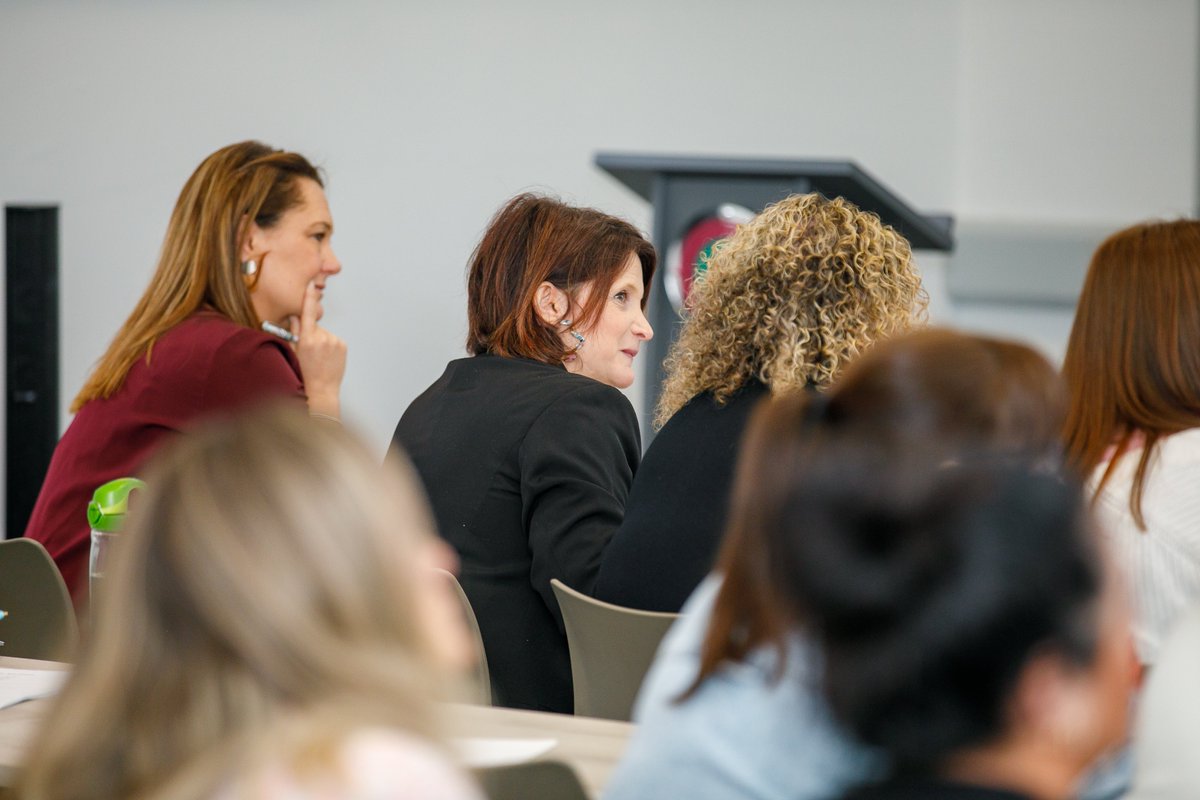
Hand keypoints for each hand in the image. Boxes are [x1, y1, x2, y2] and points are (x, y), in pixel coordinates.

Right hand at [290, 281, 345, 418]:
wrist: (321, 390)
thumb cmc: (304, 374)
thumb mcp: (293, 352)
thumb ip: (294, 332)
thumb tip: (295, 317)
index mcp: (307, 339)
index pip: (308, 312)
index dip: (309, 297)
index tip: (311, 285)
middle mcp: (322, 338)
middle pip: (314, 325)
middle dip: (310, 332)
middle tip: (307, 350)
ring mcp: (334, 341)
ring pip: (323, 333)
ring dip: (320, 341)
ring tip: (317, 357)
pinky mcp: (342, 345)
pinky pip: (332, 340)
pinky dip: (329, 346)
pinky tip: (325, 358)